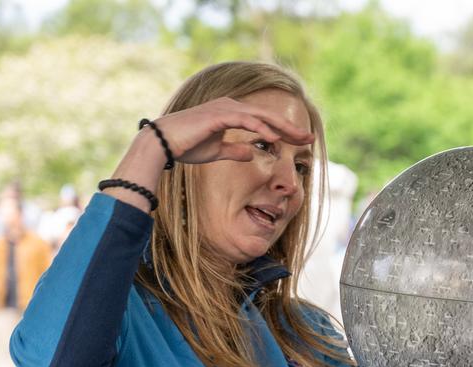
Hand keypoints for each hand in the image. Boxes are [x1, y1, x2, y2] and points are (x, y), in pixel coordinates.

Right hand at [152, 96, 314, 165]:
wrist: (162, 144)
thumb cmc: (187, 147)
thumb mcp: (217, 151)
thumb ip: (235, 150)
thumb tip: (251, 153)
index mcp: (231, 112)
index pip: (265, 120)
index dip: (285, 130)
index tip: (303, 140)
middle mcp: (230, 106)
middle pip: (268, 115)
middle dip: (291, 127)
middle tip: (310, 138)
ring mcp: (224, 108)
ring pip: (261, 115)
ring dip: (282, 127)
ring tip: (300, 138)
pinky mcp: (217, 115)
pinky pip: (244, 119)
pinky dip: (261, 127)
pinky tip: (275, 138)